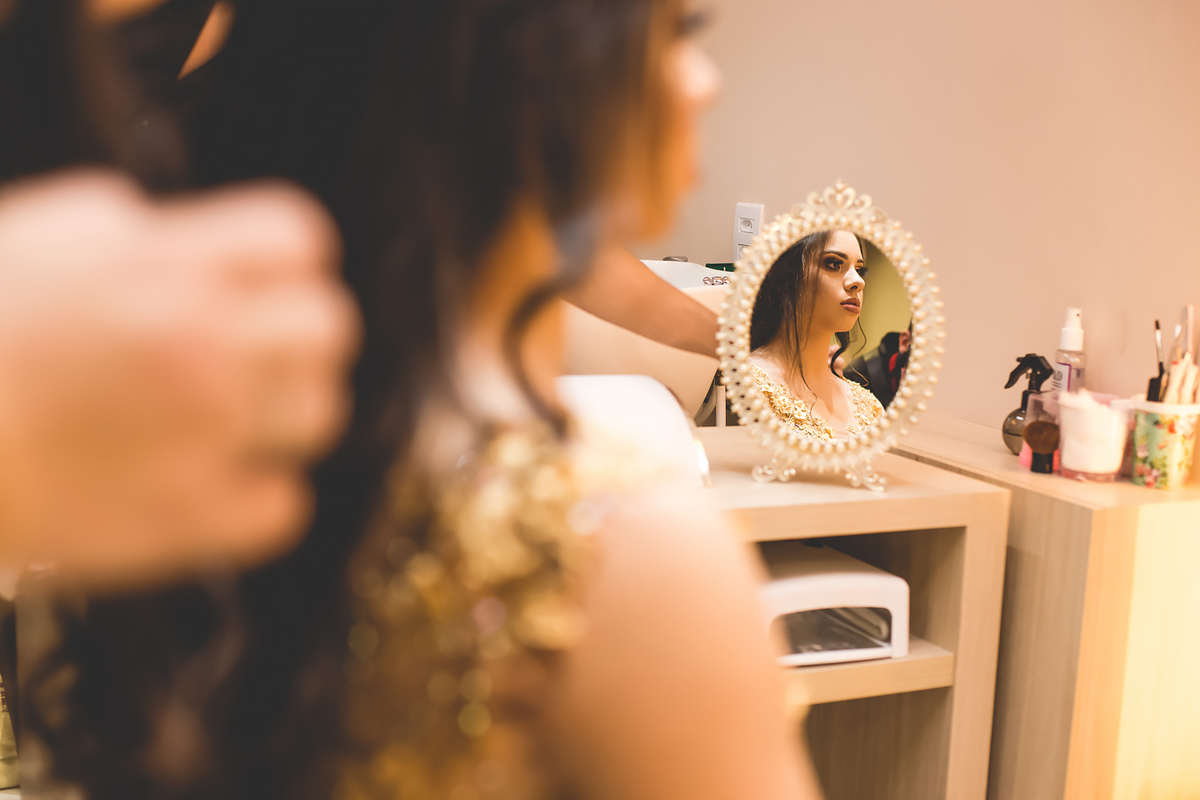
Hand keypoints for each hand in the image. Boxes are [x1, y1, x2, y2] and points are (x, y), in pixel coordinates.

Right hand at [0, 171, 358, 587]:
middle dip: (298, 335)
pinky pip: (284, 507)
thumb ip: (134, 233)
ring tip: (229, 420)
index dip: (287, 262)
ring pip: (319, 414)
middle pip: (330, 326)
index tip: (268, 282)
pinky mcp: (188, 519)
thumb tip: (181, 239)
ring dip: (283, 414)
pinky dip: (256, 497)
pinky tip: (211, 483)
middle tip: (256, 353)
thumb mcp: (40, 236)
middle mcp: (203, 344)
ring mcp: (203, 435)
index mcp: (166, 265)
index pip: (299, 241)